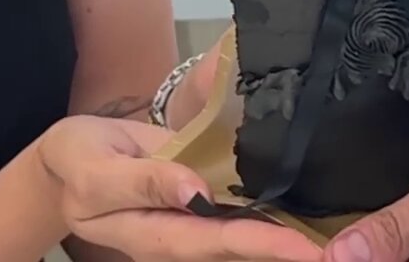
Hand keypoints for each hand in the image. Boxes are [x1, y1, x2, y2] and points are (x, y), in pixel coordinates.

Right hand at [37, 115, 318, 261]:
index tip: (304, 250)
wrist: (71, 158)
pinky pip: (242, 212)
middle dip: (289, 251)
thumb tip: (194, 193)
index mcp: (155, 237)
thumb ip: (144, 181)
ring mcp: (195, 221)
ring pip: (246, 235)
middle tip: (336, 250)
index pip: (216, 242)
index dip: (262, 245)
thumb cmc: (79, 160)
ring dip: (288, 238)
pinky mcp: (203, 202)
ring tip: (335, 237)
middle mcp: (183, 237)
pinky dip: (274, 215)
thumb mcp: (97, 170)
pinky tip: (307, 211)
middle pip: (241, 248)